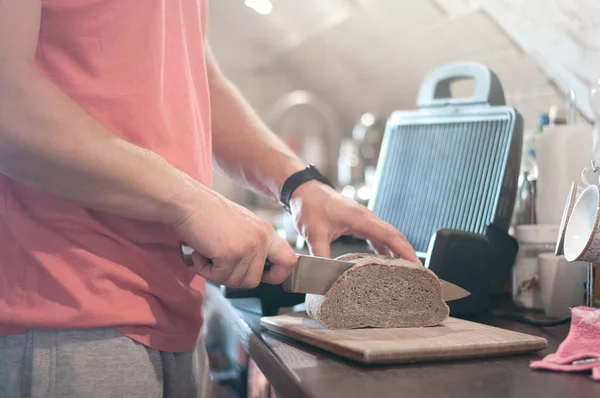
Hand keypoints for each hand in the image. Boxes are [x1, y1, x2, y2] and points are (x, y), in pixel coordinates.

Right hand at [172, 186, 296, 287]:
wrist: (188, 202)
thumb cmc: (207, 213)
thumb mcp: (241, 227)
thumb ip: (252, 246)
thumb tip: (255, 272)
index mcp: (267, 232)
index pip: (289, 261)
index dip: (277, 275)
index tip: (262, 277)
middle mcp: (262, 239)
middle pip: (253, 281)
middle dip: (231, 277)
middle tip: (216, 261)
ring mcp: (248, 247)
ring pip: (235, 282)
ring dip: (216, 273)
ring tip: (207, 251)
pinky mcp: (231, 254)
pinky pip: (218, 277)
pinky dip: (204, 269)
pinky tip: (200, 252)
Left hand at [290, 181, 418, 261]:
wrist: (304, 189)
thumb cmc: (310, 205)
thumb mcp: (314, 233)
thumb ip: (321, 255)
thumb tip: (324, 275)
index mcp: (361, 219)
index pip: (391, 236)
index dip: (406, 252)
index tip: (417, 266)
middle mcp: (367, 218)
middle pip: (395, 236)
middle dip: (408, 253)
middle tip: (419, 273)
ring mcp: (364, 219)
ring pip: (388, 236)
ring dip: (398, 251)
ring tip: (406, 270)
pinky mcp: (359, 222)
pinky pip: (378, 236)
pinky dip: (385, 248)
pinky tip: (386, 260)